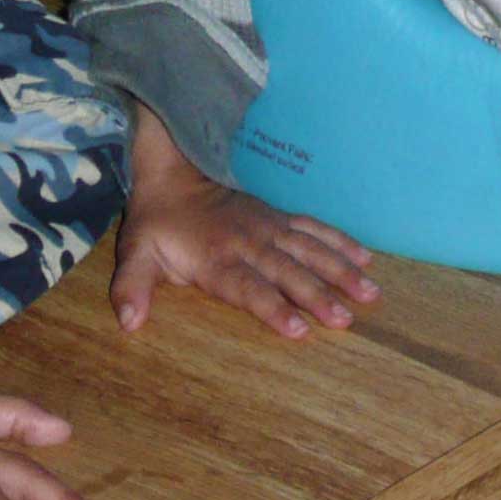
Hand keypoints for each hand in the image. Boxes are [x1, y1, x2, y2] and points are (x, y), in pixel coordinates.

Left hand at [109, 107, 381, 338]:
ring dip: (341, 271)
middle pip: (288, 272)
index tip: (299, 329)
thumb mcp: (135, 253)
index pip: (248, 288)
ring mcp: (269, 228)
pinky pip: (315, 229)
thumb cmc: (157, 224)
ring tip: (370, 293)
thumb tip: (130, 323)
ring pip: (311, 250)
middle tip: (346, 319)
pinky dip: (341, 242)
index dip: (273, 308)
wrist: (176, 170)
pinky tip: (367, 258)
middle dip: (318, 295)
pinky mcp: (280, 218)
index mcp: (215, 259)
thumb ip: (132, 288)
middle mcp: (249, 243)